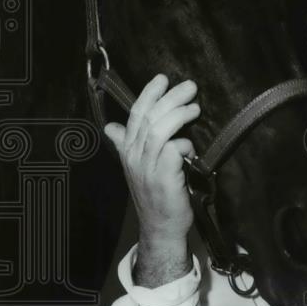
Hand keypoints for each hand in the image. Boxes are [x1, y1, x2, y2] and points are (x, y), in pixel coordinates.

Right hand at [104, 73, 198, 247]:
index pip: (134, 115)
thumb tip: (111, 127)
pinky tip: (191, 147)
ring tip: (195, 108)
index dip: (148, 94)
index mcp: (127, 151)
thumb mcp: (136, 167)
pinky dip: (184, 144)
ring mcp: (147, 168)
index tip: (162, 78)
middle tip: (189, 87)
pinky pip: (173, 151)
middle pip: (149, 118)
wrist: (161, 227)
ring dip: (179, 115)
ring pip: (159, 131)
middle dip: (170, 98)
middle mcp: (134, 157)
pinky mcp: (163, 179)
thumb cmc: (154, 194)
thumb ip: (126, 144)